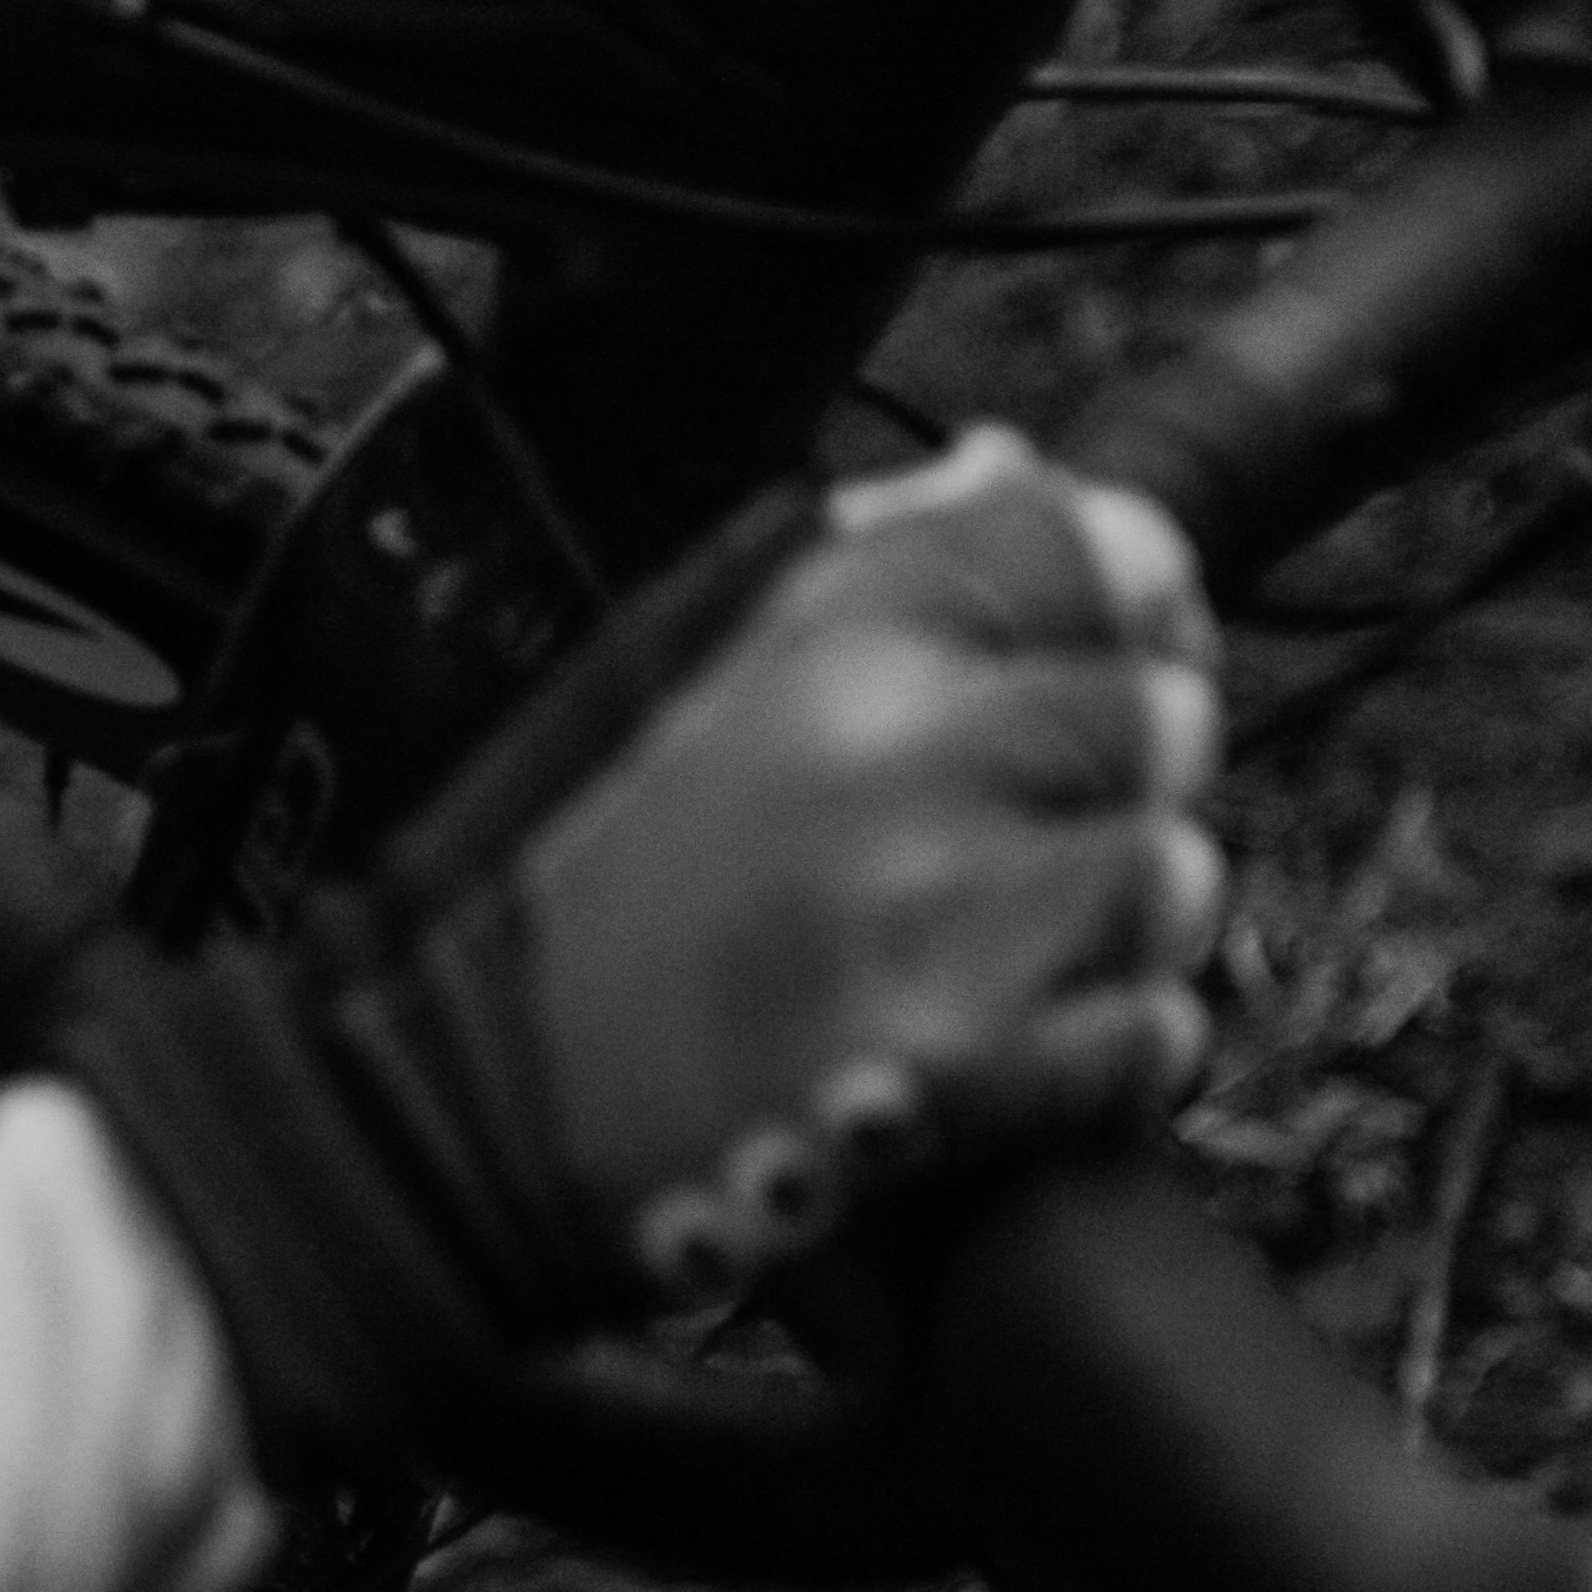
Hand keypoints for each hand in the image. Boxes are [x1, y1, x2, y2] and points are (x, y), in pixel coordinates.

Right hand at [0, 429, 1224, 1479]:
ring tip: (1016, 946)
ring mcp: (932, 916)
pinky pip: (1144, 1034)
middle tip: (1035, 827)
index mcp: (819, 631)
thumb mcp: (648, 672)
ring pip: (1171, 875)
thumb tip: (1007, 472)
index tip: (1111, 644)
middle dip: (1118, 770)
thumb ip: (839, 568)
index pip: (1085, 542)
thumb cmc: (520, 897)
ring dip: (1122, 915)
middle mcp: (894, 747)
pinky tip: (1013, 1045)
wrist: (421, 1119)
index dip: (1123, 596)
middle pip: (1155, 713)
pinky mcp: (952, 1078)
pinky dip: (1107, 1046)